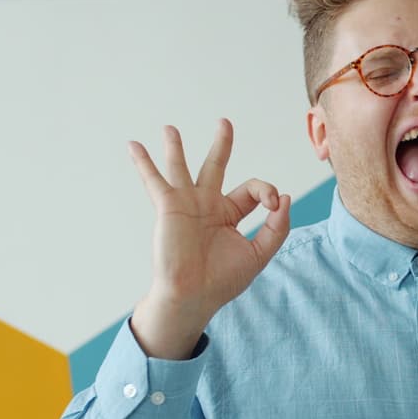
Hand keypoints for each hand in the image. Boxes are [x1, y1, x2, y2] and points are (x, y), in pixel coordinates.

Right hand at [126, 118, 290, 358]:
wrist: (193, 296)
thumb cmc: (222, 281)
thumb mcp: (259, 253)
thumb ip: (276, 227)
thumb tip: (284, 198)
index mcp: (229, 214)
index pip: (252, 190)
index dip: (267, 192)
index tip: (273, 205)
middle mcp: (207, 206)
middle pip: (215, 166)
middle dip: (221, 145)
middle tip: (224, 122)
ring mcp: (186, 204)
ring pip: (181, 168)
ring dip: (175, 147)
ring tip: (170, 128)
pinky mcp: (169, 207)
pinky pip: (154, 180)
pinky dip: (143, 162)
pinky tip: (133, 145)